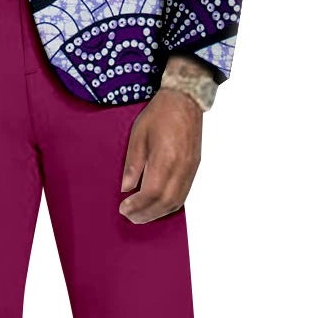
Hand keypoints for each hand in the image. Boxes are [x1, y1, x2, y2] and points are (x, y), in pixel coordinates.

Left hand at [118, 86, 202, 222]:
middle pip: (165, 202)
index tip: (123, 208)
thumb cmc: (160, 114)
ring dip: (159, 213)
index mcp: (166, 158)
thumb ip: (133, 163)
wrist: (185, 100)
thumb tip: (126, 187)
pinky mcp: (195, 167)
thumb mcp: (138, 134)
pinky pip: (184, 194)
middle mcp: (181, 167)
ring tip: (142, 215)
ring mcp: (191, 168)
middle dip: (147, 214)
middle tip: (131, 217)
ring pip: (177, 201)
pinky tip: (158, 205)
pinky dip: (170, 205)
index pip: (151, 192)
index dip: (137, 205)